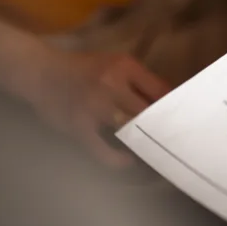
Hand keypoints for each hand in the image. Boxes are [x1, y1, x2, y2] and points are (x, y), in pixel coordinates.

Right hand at [25, 50, 170, 166]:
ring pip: (130, 130)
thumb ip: (139, 81)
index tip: (184, 121)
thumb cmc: (84, 69)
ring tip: (155, 152)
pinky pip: (102, 150)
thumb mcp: (115, 64)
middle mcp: (112, 85)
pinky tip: (128, 161)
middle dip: (162, 128)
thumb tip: (170, 101)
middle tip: (174, 142)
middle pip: (148, 112)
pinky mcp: (79, 126)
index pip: (161, 90)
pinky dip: (116, 160)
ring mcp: (95, 107)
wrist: (41, 72)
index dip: (174, 108)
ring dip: (143, 142)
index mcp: (125, 66)